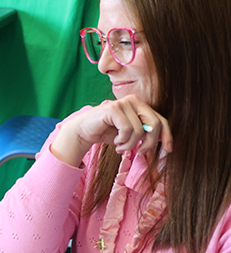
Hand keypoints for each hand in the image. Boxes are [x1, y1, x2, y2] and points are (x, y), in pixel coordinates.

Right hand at [51, 95, 172, 166]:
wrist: (84, 132)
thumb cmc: (108, 133)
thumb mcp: (132, 134)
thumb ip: (146, 133)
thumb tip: (166, 142)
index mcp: (140, 105)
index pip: (161, 120)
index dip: (167, 136)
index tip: (168, 150)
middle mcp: (134, 100)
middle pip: (154, 124)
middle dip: (149, 143)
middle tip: (140, 152)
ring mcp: (123, 103)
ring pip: (139, 130)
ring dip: (130, 145)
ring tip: (121, 147)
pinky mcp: (113, 108)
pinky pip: (127, 129)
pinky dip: (122, 140)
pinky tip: (115, 142)